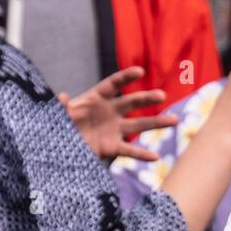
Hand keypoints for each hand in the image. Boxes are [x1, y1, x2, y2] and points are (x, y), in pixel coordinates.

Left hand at [59, 66, 178, 161]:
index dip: (126, 78)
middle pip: (131, 102)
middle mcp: (110, 111)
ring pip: (139, 125)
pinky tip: (155, 157)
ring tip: (175, 120)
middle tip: (161, 96)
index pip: (114, 84)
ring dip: (157, 123)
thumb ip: (60, 106)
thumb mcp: (55, 114)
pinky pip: (129, 150)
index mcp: (96, 98)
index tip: (140, 72)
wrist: (57, 145)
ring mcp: (114, 129)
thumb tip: (63, 97)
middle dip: (146, 99)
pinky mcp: (112, 147)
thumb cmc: (57, 124)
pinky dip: (142, 154)